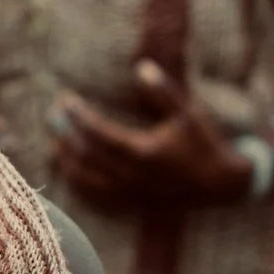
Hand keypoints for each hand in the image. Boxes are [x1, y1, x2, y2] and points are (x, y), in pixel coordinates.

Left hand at [47, 61, 249, 211]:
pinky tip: (67, 170)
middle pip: (85, 157)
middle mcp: (132, 178)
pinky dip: (76, 186)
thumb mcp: (187, 114)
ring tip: (55, 141)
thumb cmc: (203, 144)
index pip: (99, 134)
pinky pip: (93, 201)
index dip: (79, 116)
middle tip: (53, 116)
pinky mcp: (129, 207)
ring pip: (84, 182)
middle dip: (66, 134)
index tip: (65, 100)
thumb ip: (163, 91)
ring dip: (65, 161)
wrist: (220, 186)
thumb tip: (140, 66)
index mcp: (144, 153)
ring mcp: (129, 196)